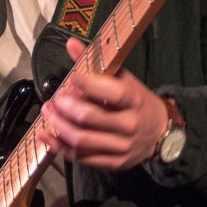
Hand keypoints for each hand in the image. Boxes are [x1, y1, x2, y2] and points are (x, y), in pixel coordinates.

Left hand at [39, 37, 168, 170]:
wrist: (160, 133)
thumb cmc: (137, 102)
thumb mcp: (125, 80)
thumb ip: (97, 63)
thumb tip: (70, 43)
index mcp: (135, 100)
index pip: (112, 93)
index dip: (88, 85)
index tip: (72, 78)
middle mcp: (130, 124)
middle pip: (90, 118)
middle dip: (66, 107)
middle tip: (54, 98)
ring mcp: (121, 146)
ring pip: (82, 140)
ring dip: (58, 126)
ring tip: (47, 112)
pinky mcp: (113, 162)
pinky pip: (81, 157)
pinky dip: (59, 146)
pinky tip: (45, 135)